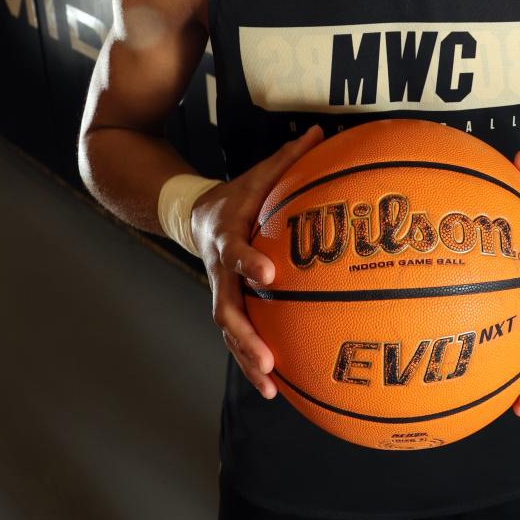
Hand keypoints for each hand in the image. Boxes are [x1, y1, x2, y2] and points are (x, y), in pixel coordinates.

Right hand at [191, 125, 323, 398]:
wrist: (194, 215)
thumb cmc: (238, 194)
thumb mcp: (259, 173)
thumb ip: (290, 157)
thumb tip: (325, 132)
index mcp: (228, 235)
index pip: (237, 250)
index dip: (250, 261)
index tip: (272, 274)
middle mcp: (219, 270)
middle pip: (225, 308)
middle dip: (245, 336)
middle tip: (268, 358)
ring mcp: (220, 292)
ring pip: (228, 332)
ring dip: (247, 360)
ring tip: (271, 387)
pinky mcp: (226, 306)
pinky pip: (237, 338)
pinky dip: (252, 362)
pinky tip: (276, 386)